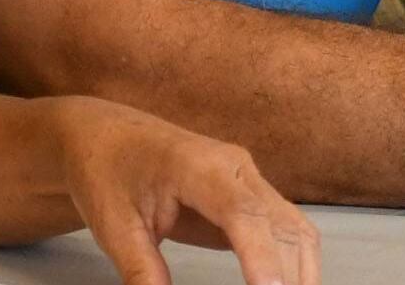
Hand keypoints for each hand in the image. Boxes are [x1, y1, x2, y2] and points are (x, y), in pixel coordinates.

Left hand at [40, 96, 318, 284]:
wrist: (104, 135)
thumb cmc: (106, 173)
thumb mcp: (114, 228)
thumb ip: (142, 273)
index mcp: (196, 165)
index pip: (241, 213)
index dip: (261, 258)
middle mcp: (235, 168)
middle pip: (281, 225)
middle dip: (289, 277)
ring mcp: (248, 180)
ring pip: (294, 229)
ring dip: (300, 273)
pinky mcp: (250, 197)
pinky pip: (285, 231)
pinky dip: (293, 264)